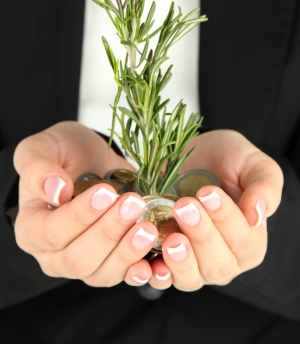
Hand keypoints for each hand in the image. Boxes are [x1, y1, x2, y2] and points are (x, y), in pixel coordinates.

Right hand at [13, 121, 157, 286]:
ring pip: (102, 273)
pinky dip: (139, 270)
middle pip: (78, 259)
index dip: (81, 216)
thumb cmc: (62, 152)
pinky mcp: (109, 263)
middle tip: (133, 204)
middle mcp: (53, 255)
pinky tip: (154, 260)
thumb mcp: (42, 148)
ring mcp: (83, 263)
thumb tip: (56, 191)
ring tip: (148, 227)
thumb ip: (38, 168)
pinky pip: (122, 276)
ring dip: (127, 252)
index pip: (53, 232)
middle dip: (109, 232)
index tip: (106, 192)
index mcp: (32, 229)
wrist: (89, 158)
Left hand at [147, 130, 282, 290]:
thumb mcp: (254, 164)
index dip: (225, 220)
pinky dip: (155, 274)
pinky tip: (149, 261)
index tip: (207, 193)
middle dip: (201, 235)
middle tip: (184, 205)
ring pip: (191, 279)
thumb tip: (257, 214)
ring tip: (171, 238)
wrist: (190, 156)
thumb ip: (264, 187)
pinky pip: (161, 278)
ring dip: (180, 260)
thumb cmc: (228, 160)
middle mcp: (225, 259)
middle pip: (217, 264)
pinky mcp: (166, 261)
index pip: (244, 242)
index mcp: (251, 241)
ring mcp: (194, 265)